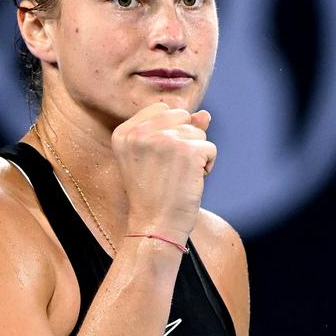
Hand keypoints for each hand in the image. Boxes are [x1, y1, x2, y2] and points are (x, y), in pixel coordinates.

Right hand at [112, 103, 215, 242]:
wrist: (155, 225)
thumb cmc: (154, 195)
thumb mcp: (154, 157)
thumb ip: (175, 129)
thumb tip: (204, 114)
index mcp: (124, 132)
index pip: (162, 109)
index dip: (171, 132)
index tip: (160, 159)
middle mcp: (140, 132)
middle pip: (182, 117)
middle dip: (185, 140)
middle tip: (170, 169)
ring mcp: (164, 139)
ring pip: (198, 132)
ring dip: (196, 154)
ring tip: (178, 176)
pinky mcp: (187, 150)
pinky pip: (210, 147)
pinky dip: (207, 165)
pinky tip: (191, 180)